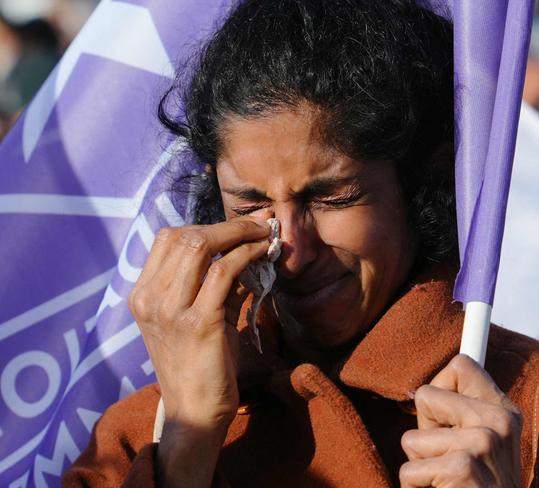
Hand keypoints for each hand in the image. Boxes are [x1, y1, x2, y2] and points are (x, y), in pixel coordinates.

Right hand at [128, 214, 270, 486]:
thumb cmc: (200, 362)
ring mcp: (170, 310)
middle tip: (258, 223)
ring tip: (264, 233)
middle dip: (228, 224)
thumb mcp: (196, 316)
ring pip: (201, 246)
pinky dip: (246, 255)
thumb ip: (212, 282)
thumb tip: (244, 247)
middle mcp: (149, 299)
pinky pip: (223, 272)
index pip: (167, 239)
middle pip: (185, 236)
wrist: (195, 411)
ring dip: (239, 233)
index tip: (237, 225)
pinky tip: (263, 252)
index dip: (206, 224)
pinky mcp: (198, 323)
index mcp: (142, 294)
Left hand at [399, 355, 521, 487]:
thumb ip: (458, 413)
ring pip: (411, 440)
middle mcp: (498, 421)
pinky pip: (409, 472)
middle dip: (424, 432)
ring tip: (448, 483)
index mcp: (503, 411)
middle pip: (424, 396)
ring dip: (420, 467)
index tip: (440, 413)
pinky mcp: (461, 468)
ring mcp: (482, 442)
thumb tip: (422, 390)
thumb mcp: (481, 445)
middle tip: (447, 461)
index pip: (461, 364)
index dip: (438, 386)